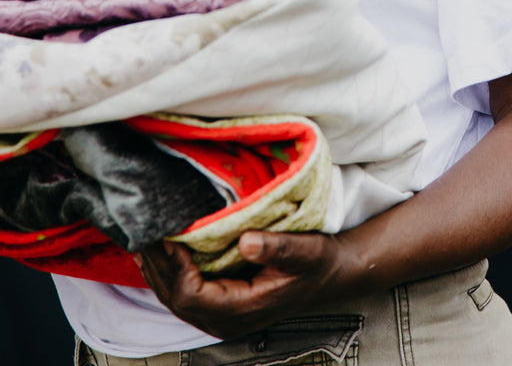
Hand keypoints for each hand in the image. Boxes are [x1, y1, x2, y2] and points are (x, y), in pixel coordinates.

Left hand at [134, 230, 354, 340]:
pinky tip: (158, 252)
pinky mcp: (219, 305)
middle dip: (158, 266)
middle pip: (175, 299)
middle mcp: (226, 320)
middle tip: (144, 231)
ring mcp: (221, 316)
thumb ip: (277, 248)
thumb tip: (246, 242)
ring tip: (143, 238)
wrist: (328, 275)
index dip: (176, 267)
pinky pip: (183, 293)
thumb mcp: (305, 250)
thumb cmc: (317, 263)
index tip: (170, 235)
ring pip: (174, 298)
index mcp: (243, 310)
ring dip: (157, 269)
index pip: (192, 295)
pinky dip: (167, 272)